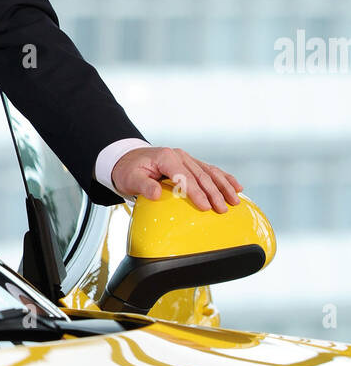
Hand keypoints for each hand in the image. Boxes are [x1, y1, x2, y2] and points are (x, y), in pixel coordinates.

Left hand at [111, 146, 242, 212]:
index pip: (185, 177)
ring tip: (235, 200)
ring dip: (224, 186)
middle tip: (223, 210)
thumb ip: (143, 186)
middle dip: (214, 193)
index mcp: (166, 158)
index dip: (196, 193)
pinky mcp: (190, 163)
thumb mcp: (131, 179)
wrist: (128, 159)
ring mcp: (186, 158)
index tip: (206, 208)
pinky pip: (210, 170)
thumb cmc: (129, 171)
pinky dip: (224, 178)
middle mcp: (179, 156)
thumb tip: (157, 193)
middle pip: (201, 175)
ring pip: (210, 172)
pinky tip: (237, 187)